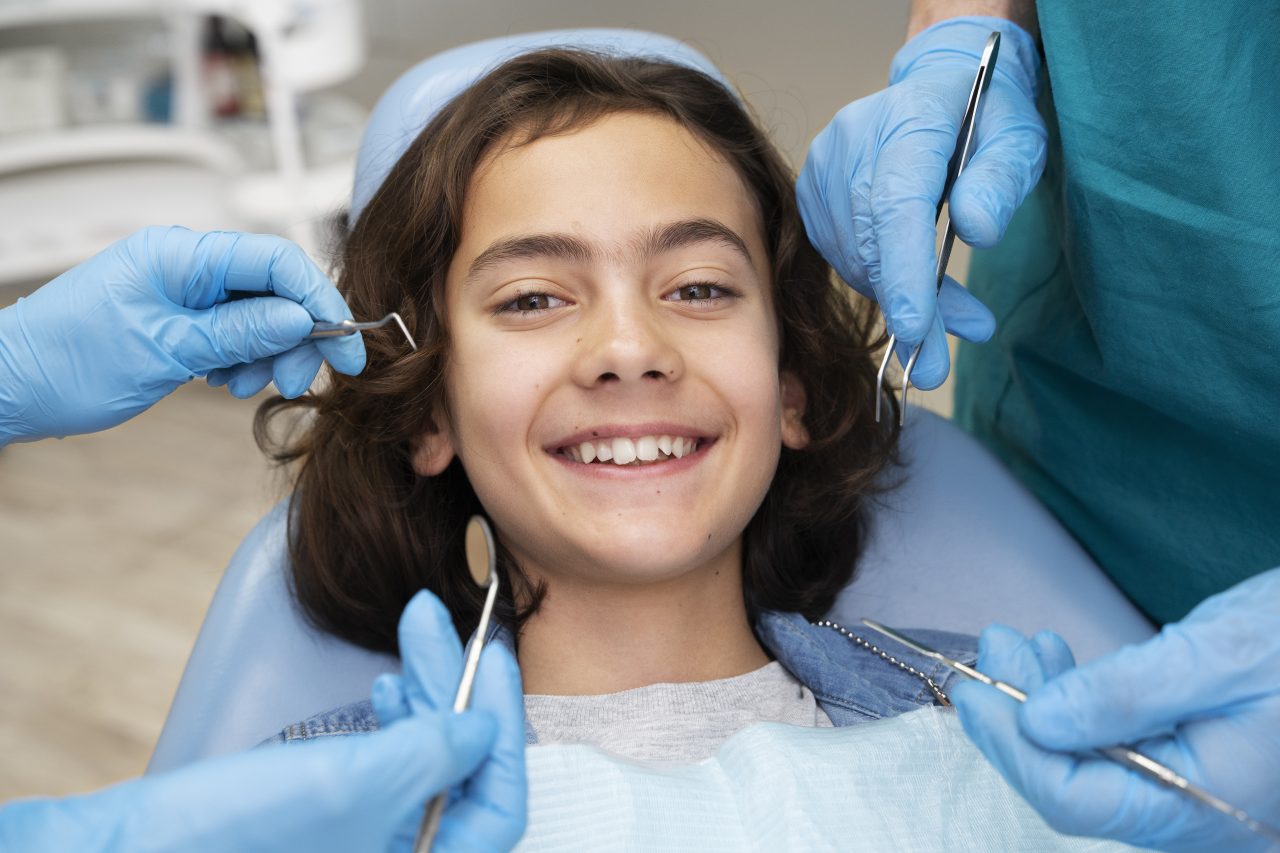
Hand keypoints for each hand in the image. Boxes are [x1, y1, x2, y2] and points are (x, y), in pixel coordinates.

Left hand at [0, 226, 364, 445]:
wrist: (10, 385)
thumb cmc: (68, 362)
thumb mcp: (167, 351)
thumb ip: (240, 331)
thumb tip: (302, 318)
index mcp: (180, 255)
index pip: (276, 261)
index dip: (320, 301)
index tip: (345, 346)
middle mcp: (184, 263)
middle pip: (273, 289)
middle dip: (294, 337)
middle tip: (291, 381)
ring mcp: (180, 288)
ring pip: (257, 313)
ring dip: (265, 353)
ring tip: (240, 386)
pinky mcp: (176, 314)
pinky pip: (230, 328)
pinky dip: (240, 357)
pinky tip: (222, 380)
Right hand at [0, 591, 525, 852]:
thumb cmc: (228, 839)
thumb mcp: (351, 784)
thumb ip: (435, 753)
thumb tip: (486, 726)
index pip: (498, 803)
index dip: (502, 724)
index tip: (491, 655)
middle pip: (462, 773)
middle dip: (454, 687)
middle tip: (438, 620)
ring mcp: (369, 846)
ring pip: (426, 761)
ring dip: (424, 691)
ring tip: (412, 636)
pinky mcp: (334, 827)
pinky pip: (389, 768)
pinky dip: (393, 718)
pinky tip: (384, 683)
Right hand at [797, 16, 1046, 387]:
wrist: (938, 86)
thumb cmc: (986, 114)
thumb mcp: (1018, 138)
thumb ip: (1001, 181)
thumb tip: (979, 232)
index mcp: (908, 120)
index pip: (897, 202)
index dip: (904, 270)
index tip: (915, 329)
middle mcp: (852, 143)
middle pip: (872, 241)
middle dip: (905, 308)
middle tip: (934, 368)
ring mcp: (825, 168)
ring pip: (854, 258)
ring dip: (898, 301)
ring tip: (948, 323)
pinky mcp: (813, 192)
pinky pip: (843, 255)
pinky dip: (881, 284)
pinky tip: (916, 293)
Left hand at [952, 568, 1279, 851]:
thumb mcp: (1216, 655)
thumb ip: (1125, 694)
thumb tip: (1036, 721)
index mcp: (1209, 807)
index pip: (1074, 798)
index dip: (1011, 745)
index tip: (973, 689)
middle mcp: (1196, 819)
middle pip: (1071, 786)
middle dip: (1017, 717)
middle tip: (993, 645)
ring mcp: (1192, 797)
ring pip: (1085, 766)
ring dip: (1039, 703)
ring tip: (1019, 641)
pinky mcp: (1186, 768)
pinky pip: (1111, 750)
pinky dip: (1074, 706)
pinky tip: (1057, 661)